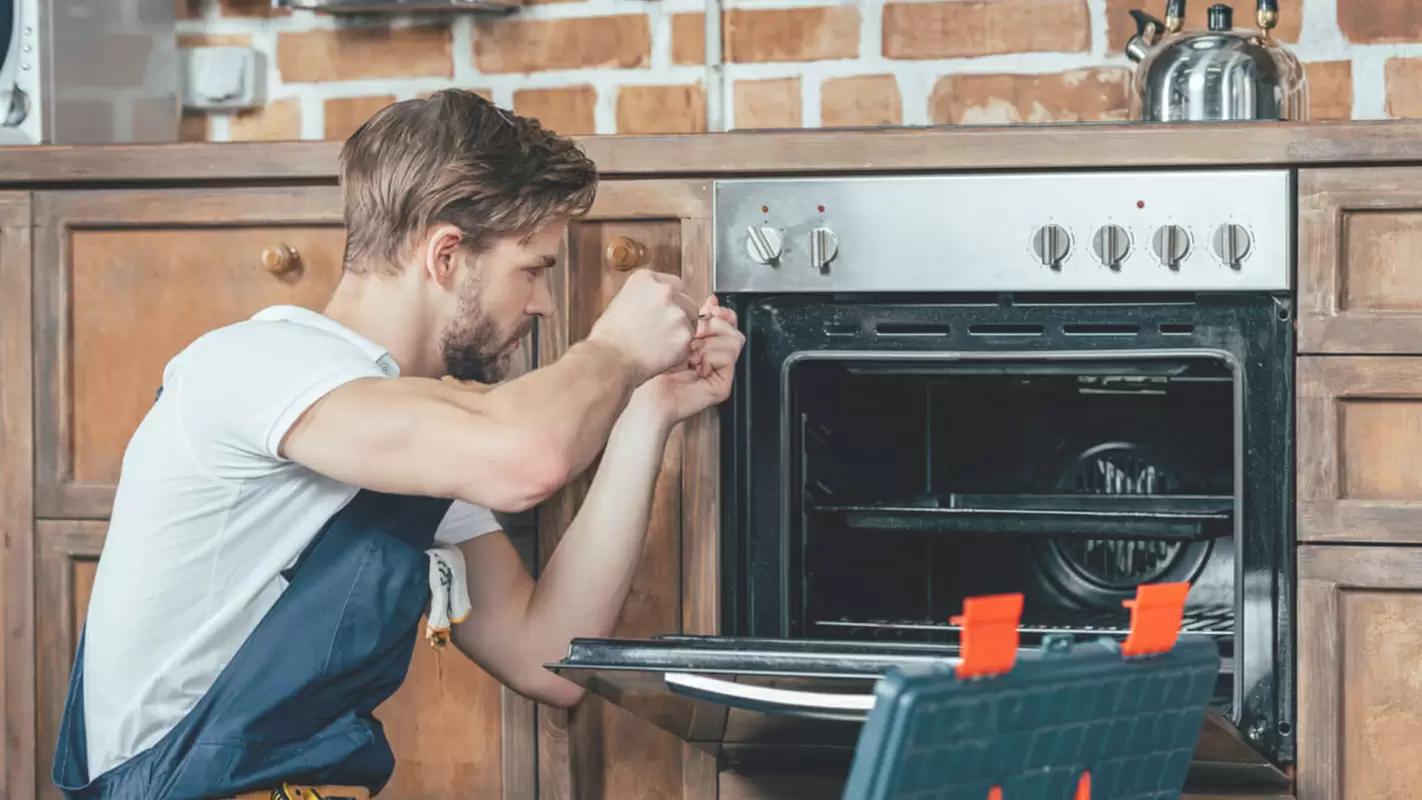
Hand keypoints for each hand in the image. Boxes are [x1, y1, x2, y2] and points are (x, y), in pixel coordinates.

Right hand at [586, 269, 699, 383]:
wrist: (610, 360)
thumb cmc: (608, 338)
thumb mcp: (620, 303)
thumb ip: (642, 298)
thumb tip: (653, 305)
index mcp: (646, 279)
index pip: (672, 284)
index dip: (669, 300)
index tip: (664, 311)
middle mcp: (665, 290)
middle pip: (685, 299)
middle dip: (678, 314)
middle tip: (663, 330)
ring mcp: (677, 312)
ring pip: (690, 320)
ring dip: (680, 331)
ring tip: (658, 344)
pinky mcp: (685, 334)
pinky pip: (688, 341)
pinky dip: (680, 349)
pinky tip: (662, 354)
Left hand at [633, 296, 744, 424]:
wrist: (645, 398)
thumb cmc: (650, 369)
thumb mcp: (671, 334)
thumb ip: (690, 318)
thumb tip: (712, 299)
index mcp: (705, 345)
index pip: (725, 322)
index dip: (720, 312)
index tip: (709, 307)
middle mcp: (715, 358)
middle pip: (733, 329)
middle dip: (716, 323)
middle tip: (698, 329)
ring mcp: (720, 373)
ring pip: (735, 340)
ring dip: (712, 341)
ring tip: (692, 352)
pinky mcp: (722, 385)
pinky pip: (729, 357)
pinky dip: (711, 356)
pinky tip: (695, 364)